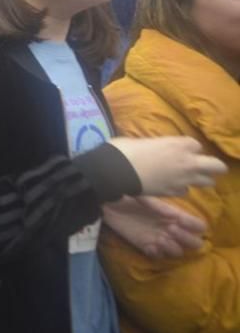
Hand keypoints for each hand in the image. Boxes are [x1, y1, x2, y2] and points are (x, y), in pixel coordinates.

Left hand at [103, 196, 206, 257]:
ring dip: (172, 248)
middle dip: (186, 239)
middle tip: (170, 230)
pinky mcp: (145, 245)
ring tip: (159, 239)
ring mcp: (159, 238)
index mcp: (174, 215)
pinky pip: (158, 256)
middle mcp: (171, 228)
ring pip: (178, 252)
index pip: (198, 226)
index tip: (180, 221)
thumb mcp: (144, 196)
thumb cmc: (128, 195)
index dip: (194, 226)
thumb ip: (158, 206)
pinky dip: (156, 253)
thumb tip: (174, 216)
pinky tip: (148, 246)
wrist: (107, 203)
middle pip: (194, 243)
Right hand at [109, 136, 226, 196]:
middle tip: (200, 166)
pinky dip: (180, 188)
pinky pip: (185, 191)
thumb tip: (155, 149)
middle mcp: (187, 162)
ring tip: (186, 177)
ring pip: (207, 182)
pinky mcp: (173, 192)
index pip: (196, 145)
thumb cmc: (125, 149)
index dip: (188, 148)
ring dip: (199, 179)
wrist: (116, 171)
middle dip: (211, 166)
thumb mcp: (143, 140)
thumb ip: (158, 145)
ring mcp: (183, 179)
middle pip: (216, 166)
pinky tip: (170, 185)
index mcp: (179, 144)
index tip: (179, 148)